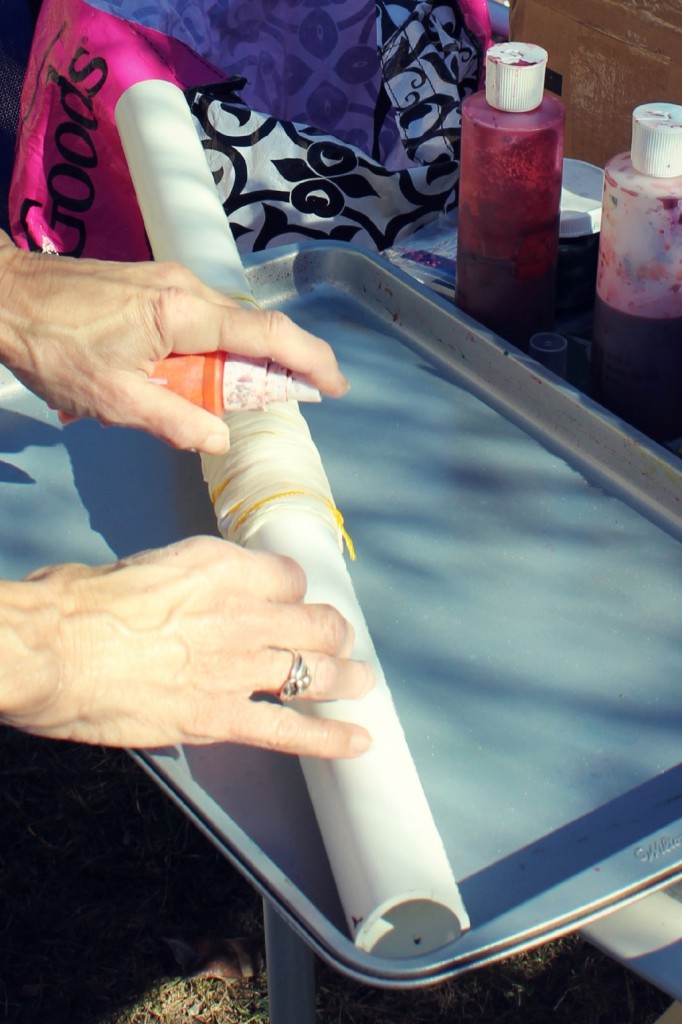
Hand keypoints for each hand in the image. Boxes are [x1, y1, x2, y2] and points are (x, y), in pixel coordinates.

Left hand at [0, 232, 347, 453]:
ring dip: (242, 360)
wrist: (3, 294)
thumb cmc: (50, 344)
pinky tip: (197, 375)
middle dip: (280, 366)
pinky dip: (216, 349)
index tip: (336, 384)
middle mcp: (185, 287)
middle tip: (289, 401)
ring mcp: (170, 281)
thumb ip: (174, 421)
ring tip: (229, 397)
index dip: (309, 360)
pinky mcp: (155, 285)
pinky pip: (204, 319)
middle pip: (254, 328)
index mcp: (182, 311)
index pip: (267, 334)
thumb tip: (220, 439)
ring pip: (229, 324)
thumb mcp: (112, 398)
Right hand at [0, 537, 372, 756]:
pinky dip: (329, 739)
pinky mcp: (221, 717)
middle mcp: (242, 612)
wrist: (54, 651)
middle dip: (333, 632)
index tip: (290, 602)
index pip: (286, 576)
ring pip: (315, 672)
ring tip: (362, 682)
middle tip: (340, 641)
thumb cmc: (77, 605)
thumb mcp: (137, 569)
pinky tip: (358, 741)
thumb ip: (176, 586)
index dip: (292, 592)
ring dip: (345, 678)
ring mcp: (238, 667)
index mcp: (221, 567)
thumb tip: (175, 601)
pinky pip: (290, 730)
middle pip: (314, 621)